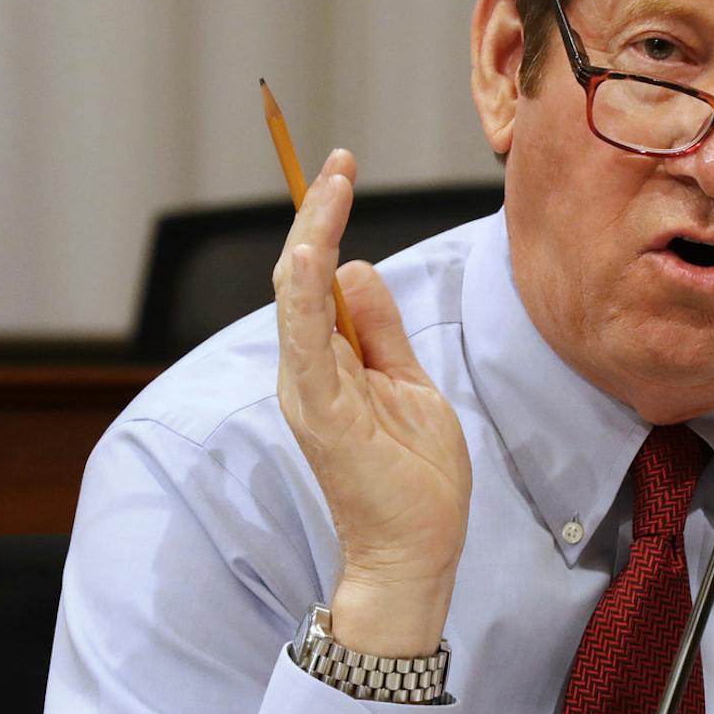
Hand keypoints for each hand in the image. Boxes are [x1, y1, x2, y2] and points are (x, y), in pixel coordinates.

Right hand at [276, 150, 471, 656]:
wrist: (417, 552)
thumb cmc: (414, 478)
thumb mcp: (407, 382)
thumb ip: (379, 329)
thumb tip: (356, 268)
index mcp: (328, 364)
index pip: (316, 279)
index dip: (325, 223)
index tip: (341, 169)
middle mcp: (308, 372)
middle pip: (300, 278)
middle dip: (317, 214)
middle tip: (339, 161)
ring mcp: (310, 392)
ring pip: (297, 300)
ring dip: (311, 238)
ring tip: (329, 185)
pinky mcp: (322, 413)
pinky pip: (307, 344)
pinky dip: (303, 297)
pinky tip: (311, 255)